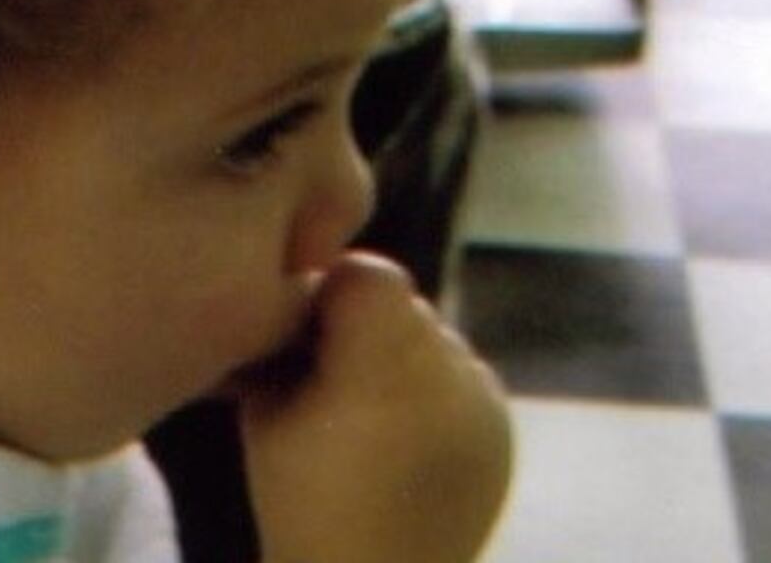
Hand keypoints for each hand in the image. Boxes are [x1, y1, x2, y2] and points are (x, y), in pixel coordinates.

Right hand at [235, 253, 512, 562]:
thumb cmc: (300, 498)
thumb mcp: (266, 403)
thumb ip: (290, 333)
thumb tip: (306, 288)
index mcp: (386, 368)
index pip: (369, 273)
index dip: (332, 294)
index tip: (309, 337)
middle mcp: (451, 375)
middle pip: (403, 302)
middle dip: (367, 327)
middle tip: (333, 377)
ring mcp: (486, 402)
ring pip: (434, 337)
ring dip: (402, 357)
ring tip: (371, 414)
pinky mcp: (504, 426)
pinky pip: (462, 376)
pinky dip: (434, 391)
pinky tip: (406, 435)